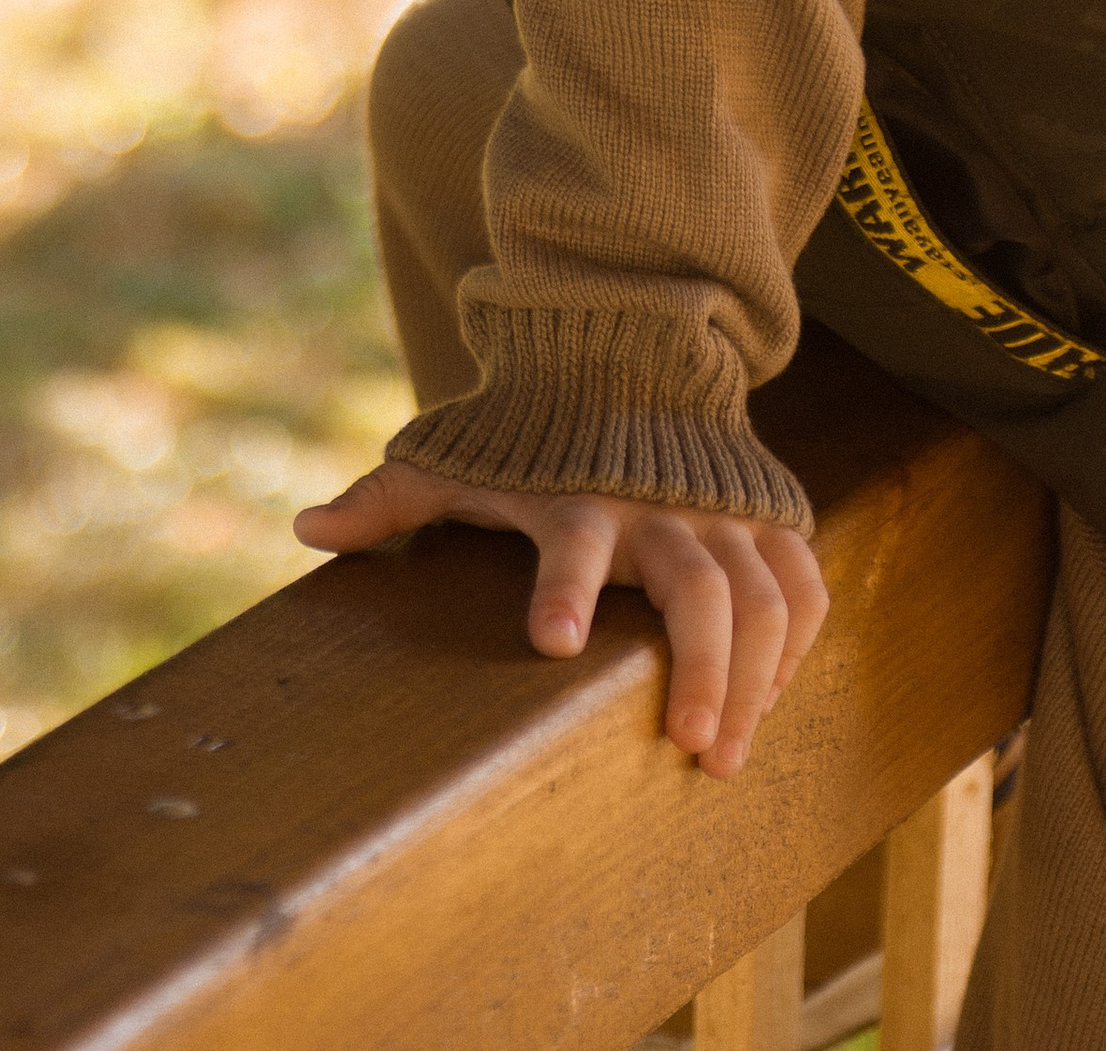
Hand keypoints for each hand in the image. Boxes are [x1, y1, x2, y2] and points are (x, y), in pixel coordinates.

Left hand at [294, 458, 827, 777]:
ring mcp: (722, 511)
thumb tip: (305, 530)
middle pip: (700, 589)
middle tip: (690, 748)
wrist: (628, 350)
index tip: (548, 643)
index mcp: (577, 494)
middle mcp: (660, 504)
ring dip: (754, 679)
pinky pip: (801, 584)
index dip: (560, 587)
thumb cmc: (534, 430)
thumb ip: (389, 497)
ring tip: (726, 754)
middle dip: (700, 670)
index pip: (571, 541)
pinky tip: (773, 697)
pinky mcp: (766, 515)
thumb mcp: (460, 454)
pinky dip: (796, 644)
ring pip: (763, 597)